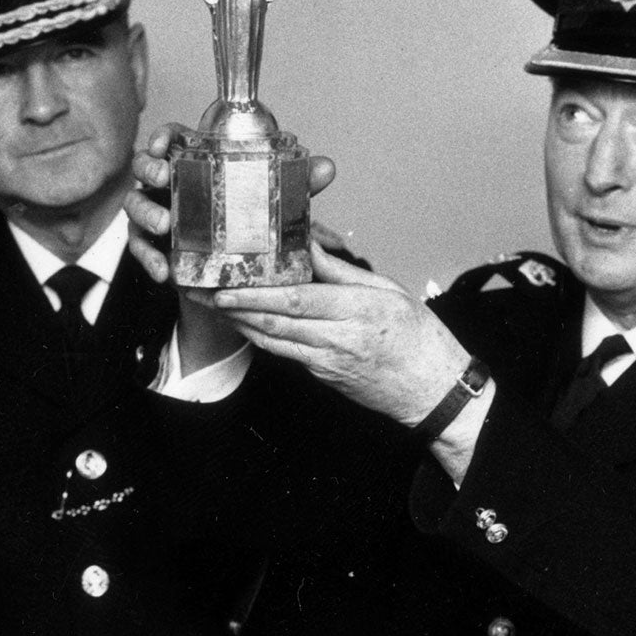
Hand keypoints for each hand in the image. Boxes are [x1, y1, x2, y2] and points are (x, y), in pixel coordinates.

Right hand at [125, 123, 337, 285]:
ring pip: (136, 206)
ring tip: (164, 225)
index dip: (161, 137)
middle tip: (164, 177)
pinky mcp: (153, 248)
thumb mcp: (274, 203)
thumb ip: (298, 184)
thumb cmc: (248, 225)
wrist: (233, 276)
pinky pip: (140, 250)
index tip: (163, 144)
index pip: (170, 139)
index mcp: (194, 164)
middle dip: (149, 169)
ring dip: (146, 212)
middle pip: (145, 166)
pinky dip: (149, 260)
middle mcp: (170, 186)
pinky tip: (163, 271)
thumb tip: (327, 168)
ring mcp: (157, 216)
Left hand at [209, 243, 473, 425]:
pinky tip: (243, 323)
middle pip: (275, 322)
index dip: (257, 295)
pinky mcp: (322, 375)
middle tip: (201, 292)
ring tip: (211, 304)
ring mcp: (327, 362)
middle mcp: (338, 339)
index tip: (227, 286)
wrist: (433, 391)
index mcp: (357, 311)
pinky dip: (260, 336)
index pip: (297, 301)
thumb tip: (307, 244)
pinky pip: (284, 352)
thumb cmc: (418, 337)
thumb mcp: (388, 291)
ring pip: (273, 341)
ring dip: (239, 323)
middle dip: (234, 307)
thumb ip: (342, 271)